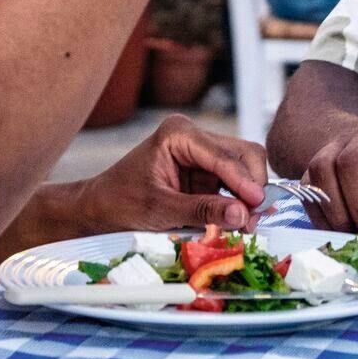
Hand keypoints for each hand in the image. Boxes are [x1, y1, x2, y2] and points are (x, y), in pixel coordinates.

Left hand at [76, 115, 268, 233]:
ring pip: (243, 168)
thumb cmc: (120, 202)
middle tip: (252, 221)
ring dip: (247, 196)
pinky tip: (236, 220)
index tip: (257, 206)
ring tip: (245, 225)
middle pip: (242, 155)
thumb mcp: (161, 209)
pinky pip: (233, 183)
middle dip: (251, 187)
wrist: (100, 208)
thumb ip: (202, 210)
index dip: (244, 181)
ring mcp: (201, 153)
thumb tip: (242, 215)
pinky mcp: (205, 172)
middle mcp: (194, 136)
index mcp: (179, 133)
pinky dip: (238, 201)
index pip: (223, 155)